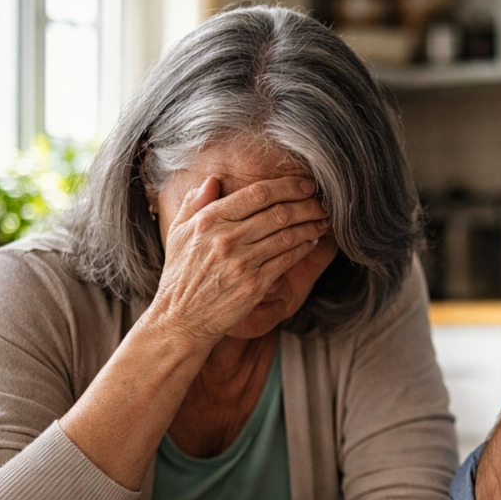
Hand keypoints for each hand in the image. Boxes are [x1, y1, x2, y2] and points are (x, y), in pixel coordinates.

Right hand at [149, 175, 328, 347]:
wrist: (181, 319)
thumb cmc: (180, 275)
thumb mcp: (177, 233)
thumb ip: (194, 203)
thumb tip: (213, 181)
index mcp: (210, 221)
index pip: (257, 194)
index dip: (287, 186)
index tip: (304, 185)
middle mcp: (227, 239)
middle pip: (279, 213)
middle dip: (307, 204)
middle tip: (321, 201)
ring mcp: (242, 263)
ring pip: (287, 236)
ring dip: (311, 225)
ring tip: (323, 219)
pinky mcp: (254, 285)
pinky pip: (287, 260)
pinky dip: (304, 247)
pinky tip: (312, 241)